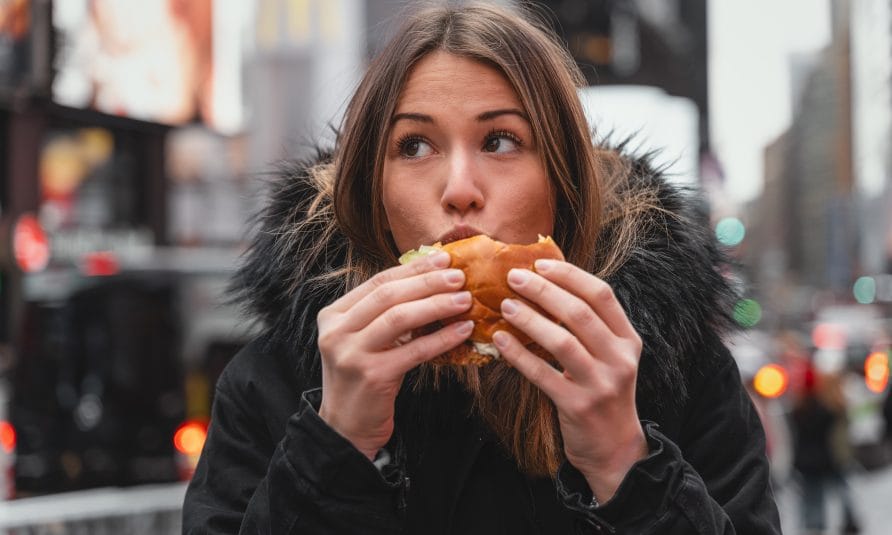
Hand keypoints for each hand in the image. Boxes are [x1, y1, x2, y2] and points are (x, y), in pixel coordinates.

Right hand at [316, 251, 472, 459]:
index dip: (413, 269)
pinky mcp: (372, 375)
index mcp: (334, 315)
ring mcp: (351, 353)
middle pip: (388, 295)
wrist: (346, 428)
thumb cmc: (362, 379)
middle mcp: (337, 331)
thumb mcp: (365, 340)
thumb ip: (386, 314)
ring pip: (399, 317)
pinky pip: (414, 350)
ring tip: (465, 300)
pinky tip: (463, 331)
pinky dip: (441, 338)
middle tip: (459, 276)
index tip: (443, 259)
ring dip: (436, 305)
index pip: (378, 282)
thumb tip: (433, 282)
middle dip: (427, 282)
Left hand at [492, 259, 646, 501]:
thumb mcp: (608, 355)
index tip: (540, 264)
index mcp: (628, 339)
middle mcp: (619, 359)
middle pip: (580, 314)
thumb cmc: (603, 391)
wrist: (614, 447)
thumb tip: (547, 283)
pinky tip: (500, 340)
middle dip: (544, 291)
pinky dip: (519, 354)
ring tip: (505, 305)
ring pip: (562, 342)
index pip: (602, 295)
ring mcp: (600, 384)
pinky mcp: (577, 406)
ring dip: (530, 319)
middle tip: (514, 278)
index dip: (569, 275)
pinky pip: (542, 374)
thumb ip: (589, 325)